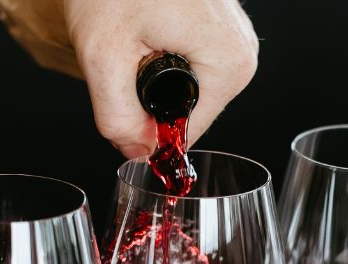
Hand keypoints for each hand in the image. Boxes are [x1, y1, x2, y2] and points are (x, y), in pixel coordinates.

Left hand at [65, 0, 258, 158]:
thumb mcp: (103, 54)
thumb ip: (117, 117)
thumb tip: (136, 154)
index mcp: (231, 66)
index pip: (189, 132)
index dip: (147, 125)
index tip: (121, 82)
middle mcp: (244, 53)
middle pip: (189, 110)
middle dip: (148, 94)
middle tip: (125, 48)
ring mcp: (235, 37)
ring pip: (185, 86)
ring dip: (151, 70)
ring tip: (133, 31)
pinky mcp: (221, 25)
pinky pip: (188, 60)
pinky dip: (159, 51)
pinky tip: (142, 25)